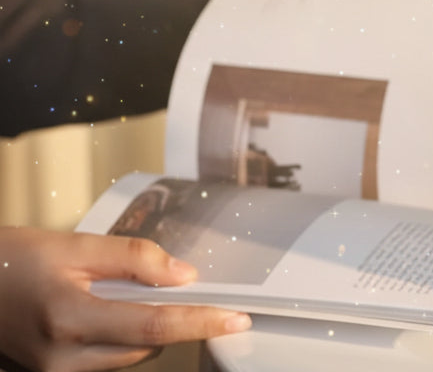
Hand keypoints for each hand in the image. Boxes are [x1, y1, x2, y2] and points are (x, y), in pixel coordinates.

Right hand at [0, 227, 249, 371]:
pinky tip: (110, 313)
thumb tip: (184, 276)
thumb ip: (134, 258)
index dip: (200, 322)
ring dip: (147, 329)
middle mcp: (63, 356)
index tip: (237, 318)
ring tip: (121, 295)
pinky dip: (124, 339)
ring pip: (132, 357)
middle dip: (175, 319)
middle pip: (148, 346)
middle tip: (179, 288)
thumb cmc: (15, 260)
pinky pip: (109, 362)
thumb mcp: (76, 245)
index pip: (153, 325)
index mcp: (70, 317)